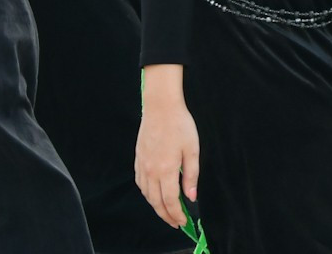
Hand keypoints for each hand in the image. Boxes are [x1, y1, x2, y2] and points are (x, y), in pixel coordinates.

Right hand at [136, 71, 199, 229]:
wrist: (160, 108)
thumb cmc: (180, 125)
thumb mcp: (193, 149)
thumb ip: (191, 175)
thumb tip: (191, 196)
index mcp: (166, 170)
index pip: (170, 201)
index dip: (176, 215)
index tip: (182, 222)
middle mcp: (151, 171)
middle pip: (156, 202)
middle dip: (166, 216)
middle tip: (175, 223)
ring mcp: (142, 166)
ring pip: (147, 195)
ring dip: (156, 206)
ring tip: (167, 211)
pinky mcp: (138, 160)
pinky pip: (141, 184)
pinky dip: (148, 194)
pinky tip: (154, 194)